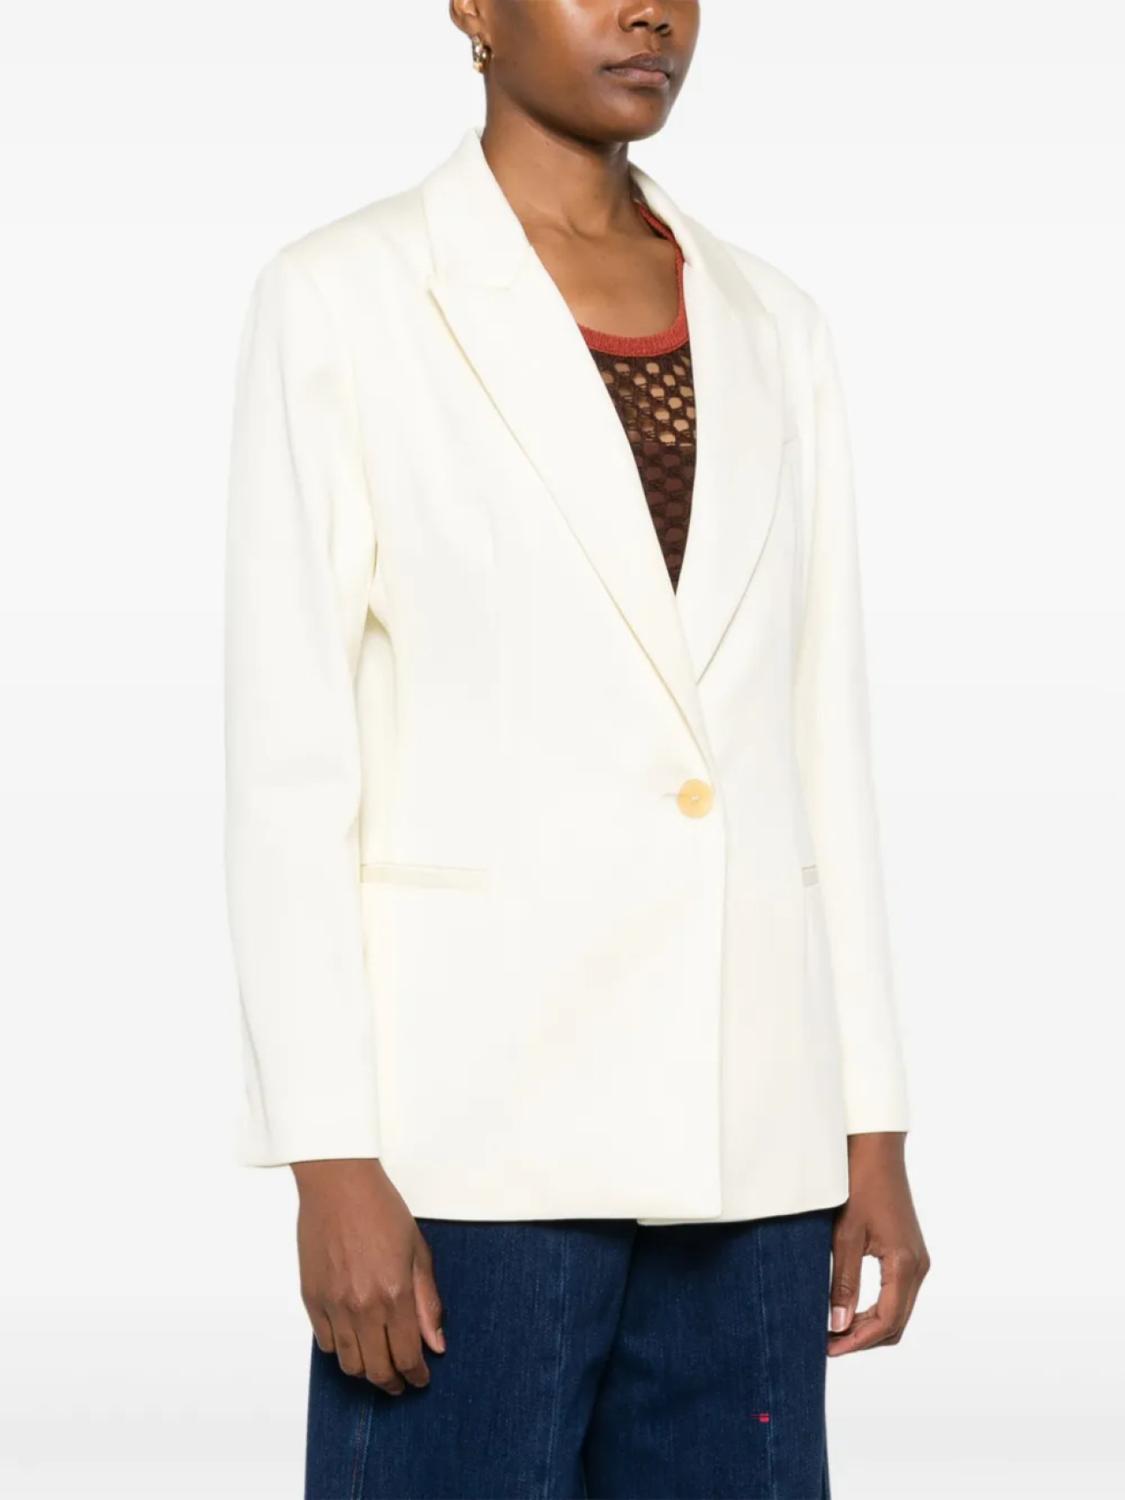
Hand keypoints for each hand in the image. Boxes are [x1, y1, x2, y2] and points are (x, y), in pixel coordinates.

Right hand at [292, 1158, 444, 1393]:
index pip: (407, 1357)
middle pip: (376, 1370)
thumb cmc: (381, 1209)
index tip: (421, 1380)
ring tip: (378, 1365)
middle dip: (392, 1383)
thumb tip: (436, 1344)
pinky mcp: (311, 1298)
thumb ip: (427, 1302)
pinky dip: (341, 1349)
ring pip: (348, 1364)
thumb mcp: (418, 1251)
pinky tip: (354, 1339)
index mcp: (394, 1294)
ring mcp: (333, 1305)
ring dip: (366, 1371)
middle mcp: (362, 1306)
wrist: (338, 1184)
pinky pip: (325, 1343)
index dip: (416, 1376)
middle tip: (401, 1383)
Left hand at [827, 1132, 929, 1355]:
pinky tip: (849, 1307)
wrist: (876, 1149)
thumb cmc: (859, 1185)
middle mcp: (918, 1267)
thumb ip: (843, 1281)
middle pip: (895, 1323)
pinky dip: (876, 1308)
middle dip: (863, 1338)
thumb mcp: (845, 1235)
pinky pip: (897, 1294)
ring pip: (897, 1311)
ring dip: (869, 1326)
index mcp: (905, 1264)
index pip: (885, 1322)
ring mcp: (917, 1260)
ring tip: (834, 1329)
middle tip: (827, 1343)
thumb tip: (838, 1324)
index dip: (856, 1341)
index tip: (828, 1349)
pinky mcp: (910, 1253)